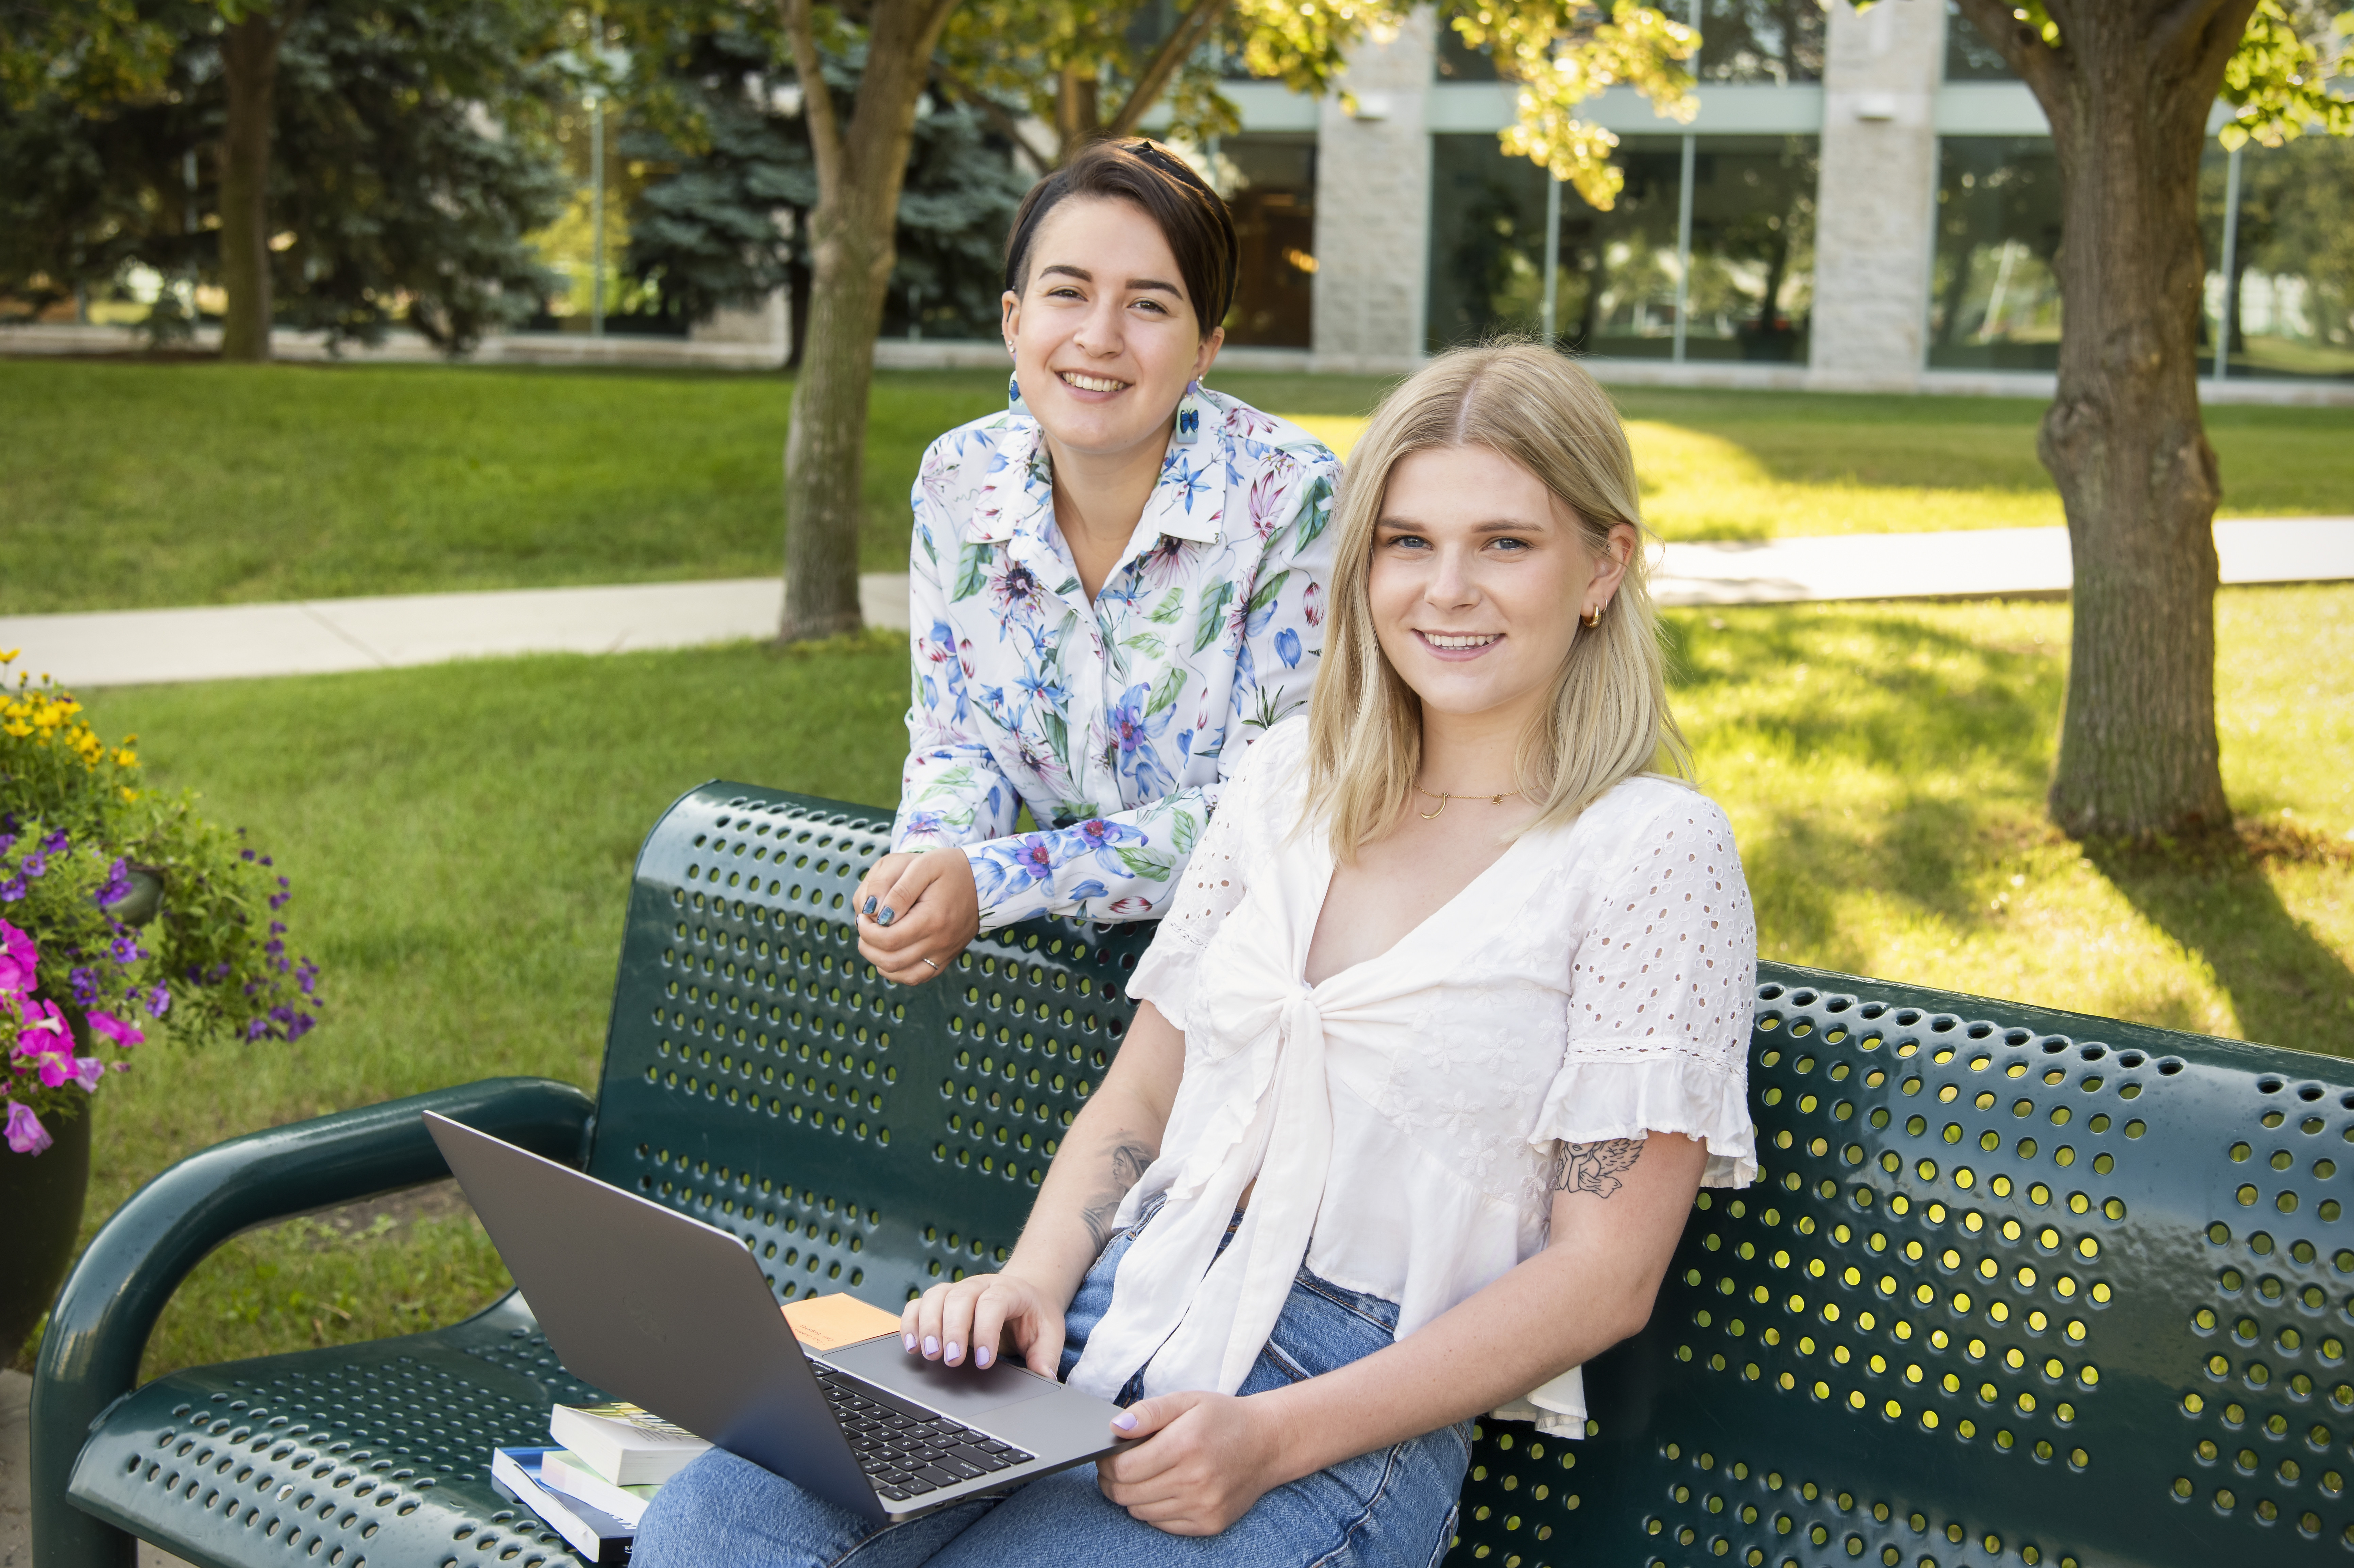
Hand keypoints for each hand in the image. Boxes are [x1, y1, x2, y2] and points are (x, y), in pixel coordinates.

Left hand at [856, 846, 980, 984]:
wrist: (984, 883)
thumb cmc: (951, 869)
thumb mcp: (925, 865)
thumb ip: (899, 889)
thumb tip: (877, 913)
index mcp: (932, 919)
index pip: (888, 939)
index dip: (866, 930)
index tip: (864, 915)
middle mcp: (939, 943)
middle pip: (890, 960)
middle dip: (867, 944)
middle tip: (865, 925)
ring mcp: (943, 955)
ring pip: (900, 974)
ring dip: (877, 959)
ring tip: (874, 938)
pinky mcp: (944, 960)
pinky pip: (915, 977)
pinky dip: (895, 970)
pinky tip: (888, 953)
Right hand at [899, 1270, 1068, 1377]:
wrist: (1026, 1293)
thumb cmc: (1034, 1314)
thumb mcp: (1050, 1331)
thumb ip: (1046, 1354)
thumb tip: (1045, 1376)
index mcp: (1009, 1291)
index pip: (994, 1303)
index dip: (986, 1331)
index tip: (984, 1361)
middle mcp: (980, 1286)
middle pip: (959, 1298)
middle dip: (952, 1329)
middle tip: (951, 1360)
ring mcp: (957, 1290)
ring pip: (935, 1297)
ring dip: (928, 1325)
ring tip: (929, 1354)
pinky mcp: (941, 1300)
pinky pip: (919, 1304)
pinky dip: (911, 1322)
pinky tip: (912, 1346)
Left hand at [1096, 1391, 1287, 1535]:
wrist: (1268, 1443)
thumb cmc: (1223, 1418)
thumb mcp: (1186, 1401)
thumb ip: (1148, 1412)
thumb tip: (1115, 1428)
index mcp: (1185, 1445)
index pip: (1123, 1469)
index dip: (1106, 1463)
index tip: (1107, 1456)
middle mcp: (1194, 1480)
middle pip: (1127, 1494)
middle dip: (1112, 1482)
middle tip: (1115, 1468)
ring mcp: (1203, 1506)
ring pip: (1141, 1512)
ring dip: (1132, 1496)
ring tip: (1141, 1477)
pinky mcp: (1210, 1523)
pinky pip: (1162, 1524)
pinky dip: (1154, 1510)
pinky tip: (1163, 1490)